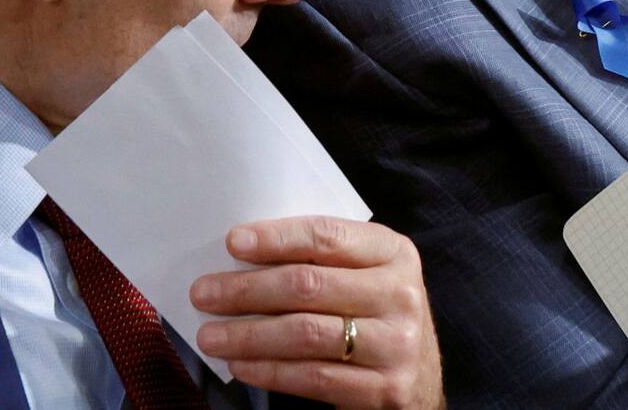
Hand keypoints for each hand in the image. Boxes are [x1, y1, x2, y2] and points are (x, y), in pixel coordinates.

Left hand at [189, 216, 443, 408]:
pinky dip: (269, 371)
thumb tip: (245, 252)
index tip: (232, 242)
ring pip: (305, 334)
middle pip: (309, 286)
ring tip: (210, 335)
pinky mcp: (383, 390)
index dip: (276, 239)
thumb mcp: (367, 272)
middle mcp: (400, 295)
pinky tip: (240, 364)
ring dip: (248, 335)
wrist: (422, 377)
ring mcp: (395, 345)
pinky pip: (313, 378)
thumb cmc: (378, 312)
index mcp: (394, 252)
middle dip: (247, 289)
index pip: (327, 237)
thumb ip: (324, 259)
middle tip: (204, 293)